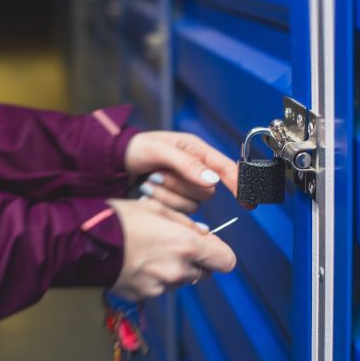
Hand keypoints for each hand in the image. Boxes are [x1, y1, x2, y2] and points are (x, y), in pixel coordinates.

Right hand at [108, 199, 236, 300]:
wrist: (83, 242)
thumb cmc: (118, 218)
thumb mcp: (155, 207)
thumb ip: (184, 222)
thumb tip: (202, 233)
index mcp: (185, 245)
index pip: (226, 261)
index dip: (219, 252)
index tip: (208, 245)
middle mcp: (177, 270)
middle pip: (205, 273)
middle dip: (196, 261)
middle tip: (174, 245)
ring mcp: (161, 286)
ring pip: (181, 281)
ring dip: (174, 270)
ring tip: (150, 252)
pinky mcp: (144, 295)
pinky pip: (159, 288)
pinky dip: (154, 278)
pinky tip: (136, 263)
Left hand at [124, 131, 238, 212]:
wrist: (113, 164)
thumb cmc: (135, 148)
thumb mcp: (160, 149)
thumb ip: (187, 164)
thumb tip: (212, 179)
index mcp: (195, 151)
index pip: (224, 168)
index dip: (237, 183)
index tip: (246, 200)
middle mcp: (193, 170)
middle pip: (206, 192)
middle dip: (181, 186)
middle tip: (157, 174)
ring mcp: (182, 187)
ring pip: (191, 205)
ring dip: (168, 195)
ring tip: (149, 180)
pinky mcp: (172, 201)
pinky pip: (177, 212)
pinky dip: (161, 202)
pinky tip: (147, 190)